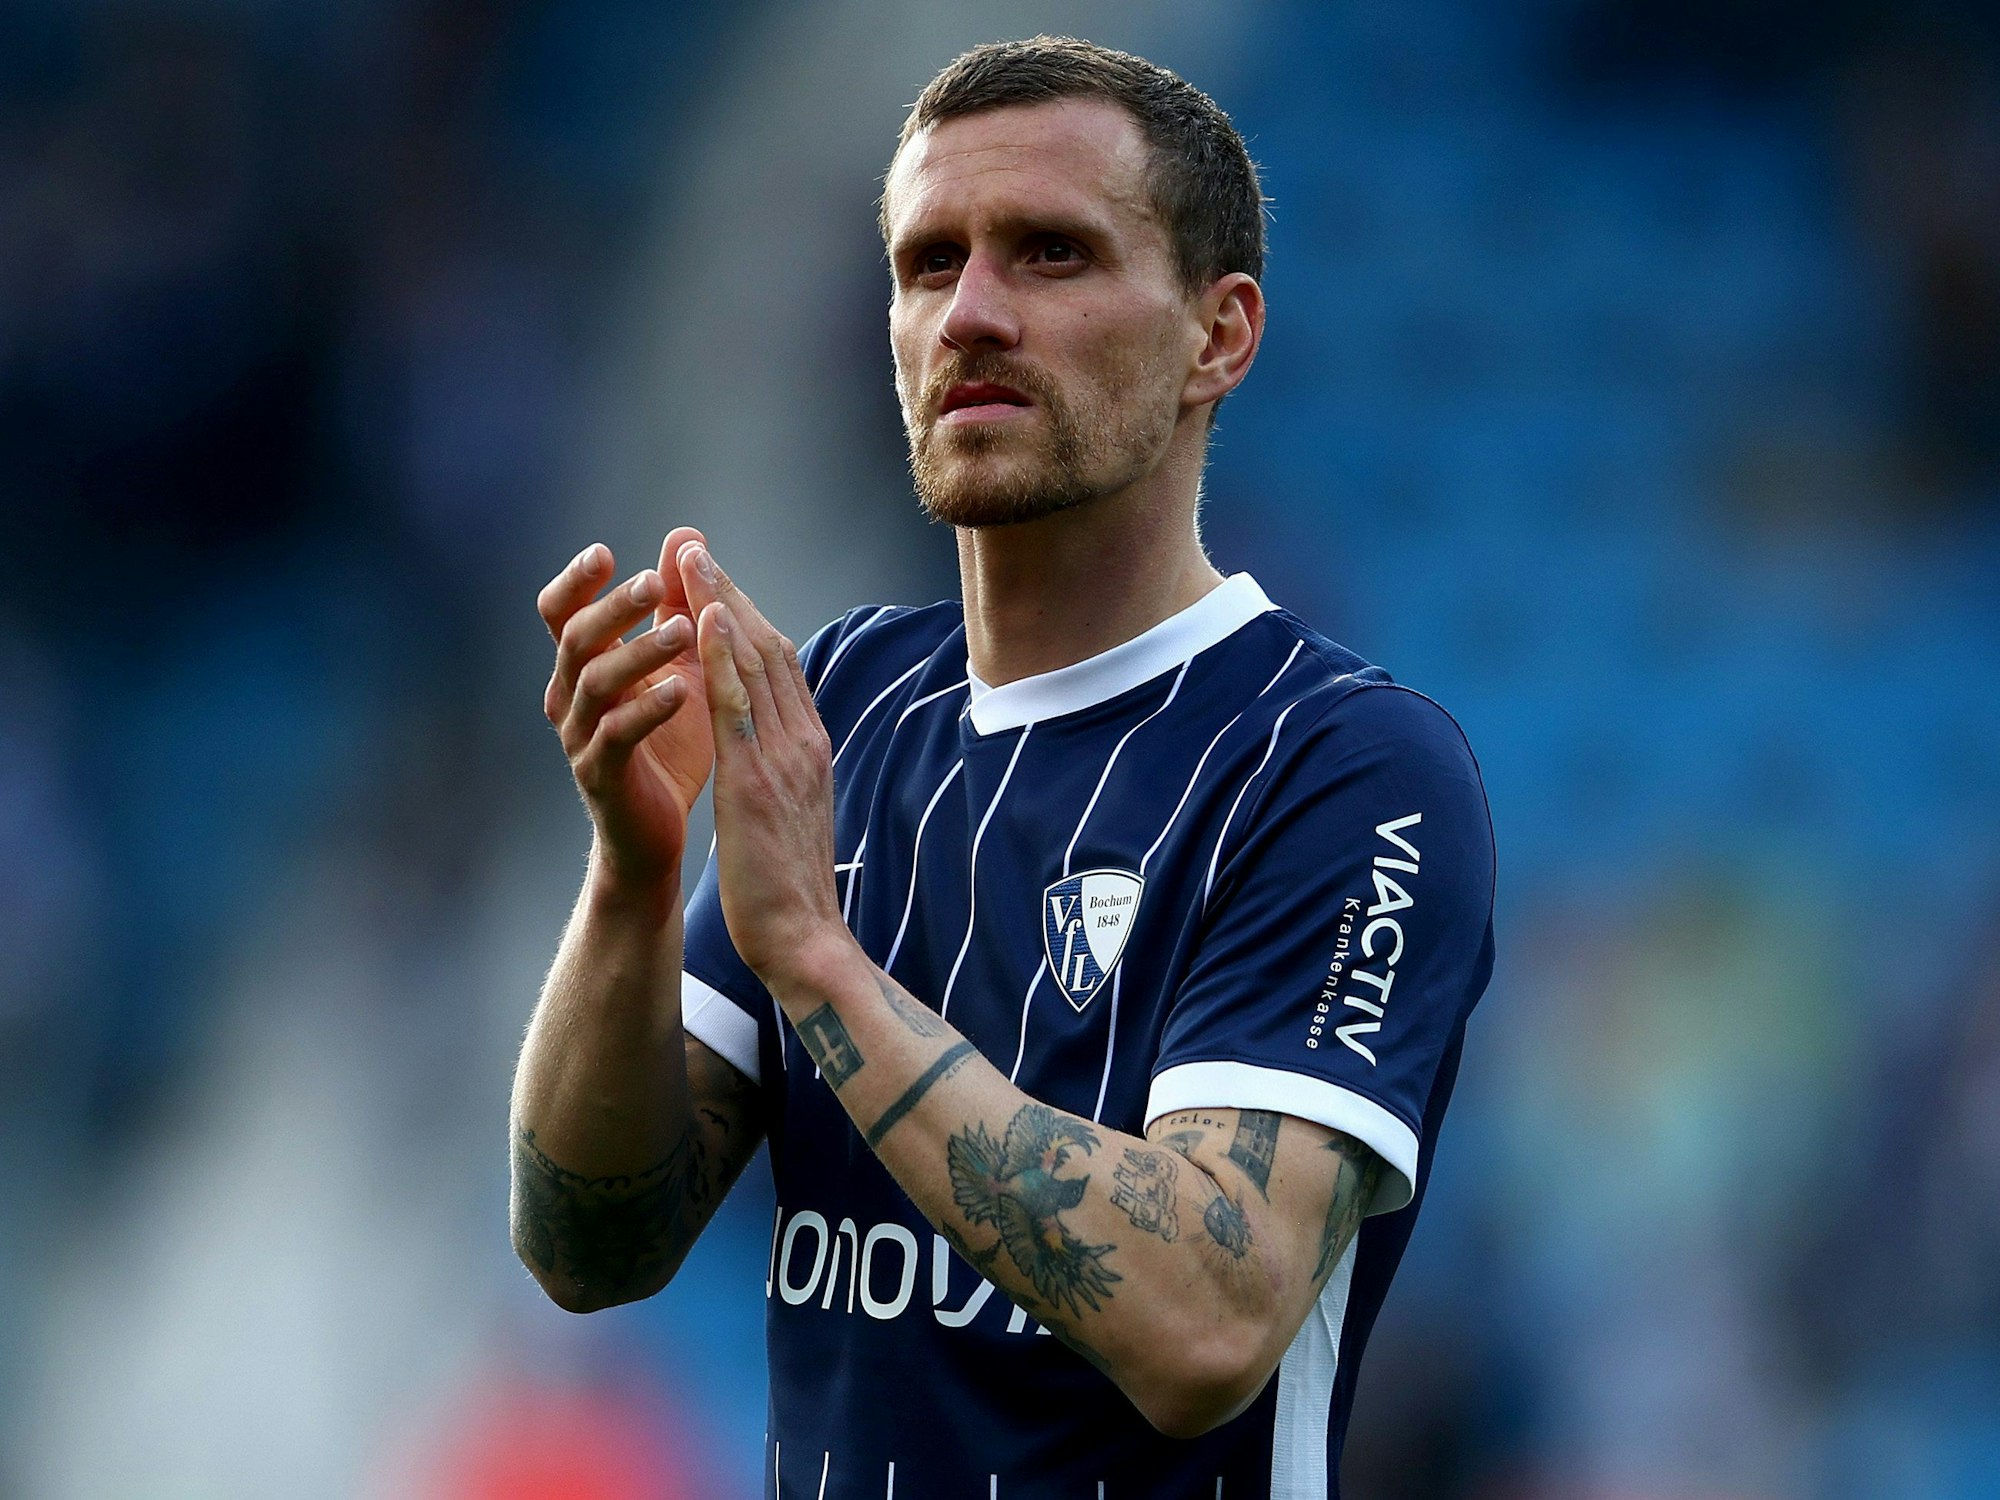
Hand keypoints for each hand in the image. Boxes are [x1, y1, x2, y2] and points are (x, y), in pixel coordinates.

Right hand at [538, 529, 715, 889]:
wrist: (655, 831)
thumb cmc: (668, 743)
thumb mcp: (681, 666)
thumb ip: (678, 605)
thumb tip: (685, 538)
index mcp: (584, 665)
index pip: (561, 612)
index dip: (576, 581)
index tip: (604, 552)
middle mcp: (570, 695)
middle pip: (576, 637)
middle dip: (615, 607)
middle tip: (654, 583)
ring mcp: (580, 736)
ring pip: (596, 682)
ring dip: (639, 652)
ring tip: (683, 632)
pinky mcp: (600, 774)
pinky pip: (617, 734)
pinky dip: (648, 709)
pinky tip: (681, 692)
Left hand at [675, 540, 851, 990]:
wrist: (805, 940)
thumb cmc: (790, 890)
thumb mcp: (789, 816)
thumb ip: (782, 774)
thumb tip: (769, 750)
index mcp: (810, 751)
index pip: (780, 669)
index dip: (748, 618)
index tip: (718, 581)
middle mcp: (803, 742)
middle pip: (770, 648)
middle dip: (732, 592)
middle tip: (697, 546)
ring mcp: (784, 757)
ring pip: (755, 661)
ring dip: (722, 602)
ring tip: (691, 556)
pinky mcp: (757, 778)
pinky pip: (738, 703)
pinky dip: (722, 653)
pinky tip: (702, 616)